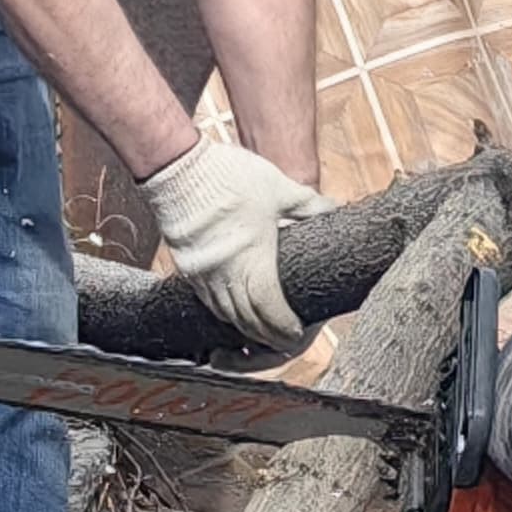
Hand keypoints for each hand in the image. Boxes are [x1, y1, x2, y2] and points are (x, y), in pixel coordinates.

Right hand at [138, 136, 330, 348]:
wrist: (179, 168)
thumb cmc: (229, 176)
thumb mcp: (278, 189)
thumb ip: (308, 204)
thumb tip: (332, 209)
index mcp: (252, 260)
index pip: (270, 310)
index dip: (285, 328)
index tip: (297, 333)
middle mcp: (225, 274)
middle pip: (248, 320)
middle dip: (268, 337)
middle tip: (284, 343)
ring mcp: (203, 274)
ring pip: (226, 314)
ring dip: (245, 328)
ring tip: (261, 335)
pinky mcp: (188, 267)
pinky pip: (207, 301)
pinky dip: (224, 313)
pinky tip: (233, 313)